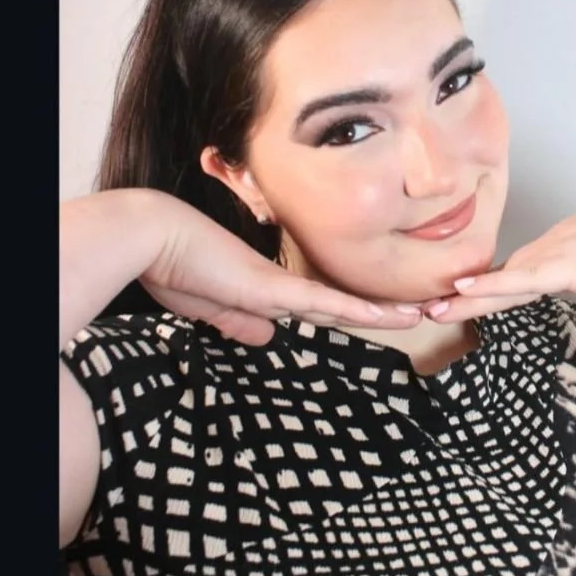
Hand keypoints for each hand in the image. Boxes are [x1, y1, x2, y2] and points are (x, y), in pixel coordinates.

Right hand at [130, 191, 423, 344]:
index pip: (316, 309)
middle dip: (379, 312)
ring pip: (343, 304)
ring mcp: (279, 286)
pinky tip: (389, 318)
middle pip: (340, 305)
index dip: (348, 314)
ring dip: (384, 312)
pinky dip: (357, 311)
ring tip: (425, 314)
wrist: (151, 236)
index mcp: (265, 294)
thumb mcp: (207, 307)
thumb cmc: (170, 266)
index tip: (378, 319)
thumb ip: (237, 322)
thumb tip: (265, 338)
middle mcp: (280, 288)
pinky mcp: (271, 288)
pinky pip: (324, 303)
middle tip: (420, 312)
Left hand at [418, 188, 575, 323]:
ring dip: (469, 293)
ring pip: (506, 275)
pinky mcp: (573, 263)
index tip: (468, 295)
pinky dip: (493, 284)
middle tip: (434, 303)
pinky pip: (524, 277)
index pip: (526, 264)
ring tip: (435, 307)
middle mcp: (561, 238)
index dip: (495, 282)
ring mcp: (565, 249)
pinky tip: (466, 289)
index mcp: (573, 237)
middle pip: (507, 268)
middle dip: (471, 289)